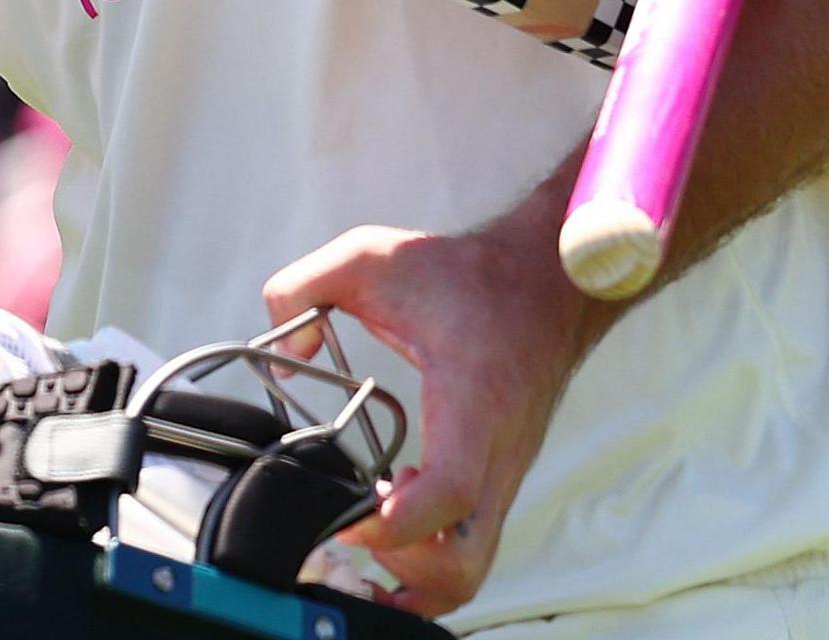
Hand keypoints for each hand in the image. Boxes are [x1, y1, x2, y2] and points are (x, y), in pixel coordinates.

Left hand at [262, 220, 613, 616]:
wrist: (547, 282)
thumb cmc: (464, 274)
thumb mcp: (370, 253)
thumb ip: (302, 287)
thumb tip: (281, 357)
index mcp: (471, 401)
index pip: (450, 491)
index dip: (394, 522)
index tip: (347, 513)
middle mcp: (497, 453)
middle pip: (463, 563)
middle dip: (399, 568)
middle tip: (352, 527)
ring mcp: (504, 476)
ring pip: (471, 572)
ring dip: (413, 575)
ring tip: (368, 529)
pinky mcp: (501, 483)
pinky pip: (471, 551)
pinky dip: (429, 561)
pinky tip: (390, 524)